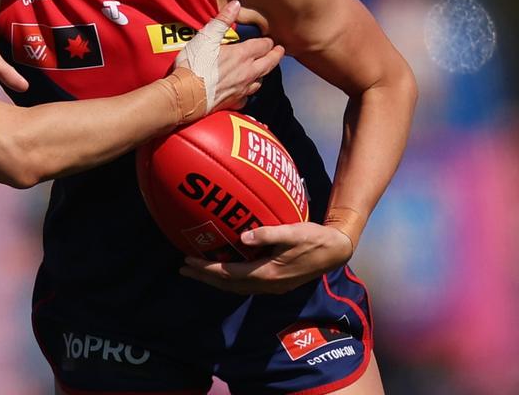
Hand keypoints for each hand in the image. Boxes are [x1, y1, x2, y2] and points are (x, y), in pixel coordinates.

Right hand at [174, 1, 283, 111]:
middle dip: (275, 56)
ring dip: (263, 73)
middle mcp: (247, 72)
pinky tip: (243, 90)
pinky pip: (247, 97)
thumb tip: (235, 5)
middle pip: (269, 64)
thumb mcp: (206, 37)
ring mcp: (242, 88)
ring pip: (260, 80)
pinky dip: (247, 92)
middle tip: (280, 51)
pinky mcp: (234, 102)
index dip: (268, 42)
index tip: (270, 40)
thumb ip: (222, 20)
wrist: (185, 95)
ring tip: (263, 69)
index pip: (263, 46)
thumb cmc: (194, 65)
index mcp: (242, 55)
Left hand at [178, 222, 353, 294]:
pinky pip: (244, 284)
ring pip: (235, 287)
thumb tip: (243, 236)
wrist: (336, 250)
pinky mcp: (276, 283)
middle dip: (204, 277)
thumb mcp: (293, 232)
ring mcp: (272, 286)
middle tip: (182, 269)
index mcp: (267, 273)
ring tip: (196, 271)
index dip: (206, 269)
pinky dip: (228, 279)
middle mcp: (267, 284)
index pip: (228, 274)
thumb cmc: (314, 238)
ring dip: (214, 280)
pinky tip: (222, 270)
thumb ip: (268, 234)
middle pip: (228, 285)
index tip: (187, 261)